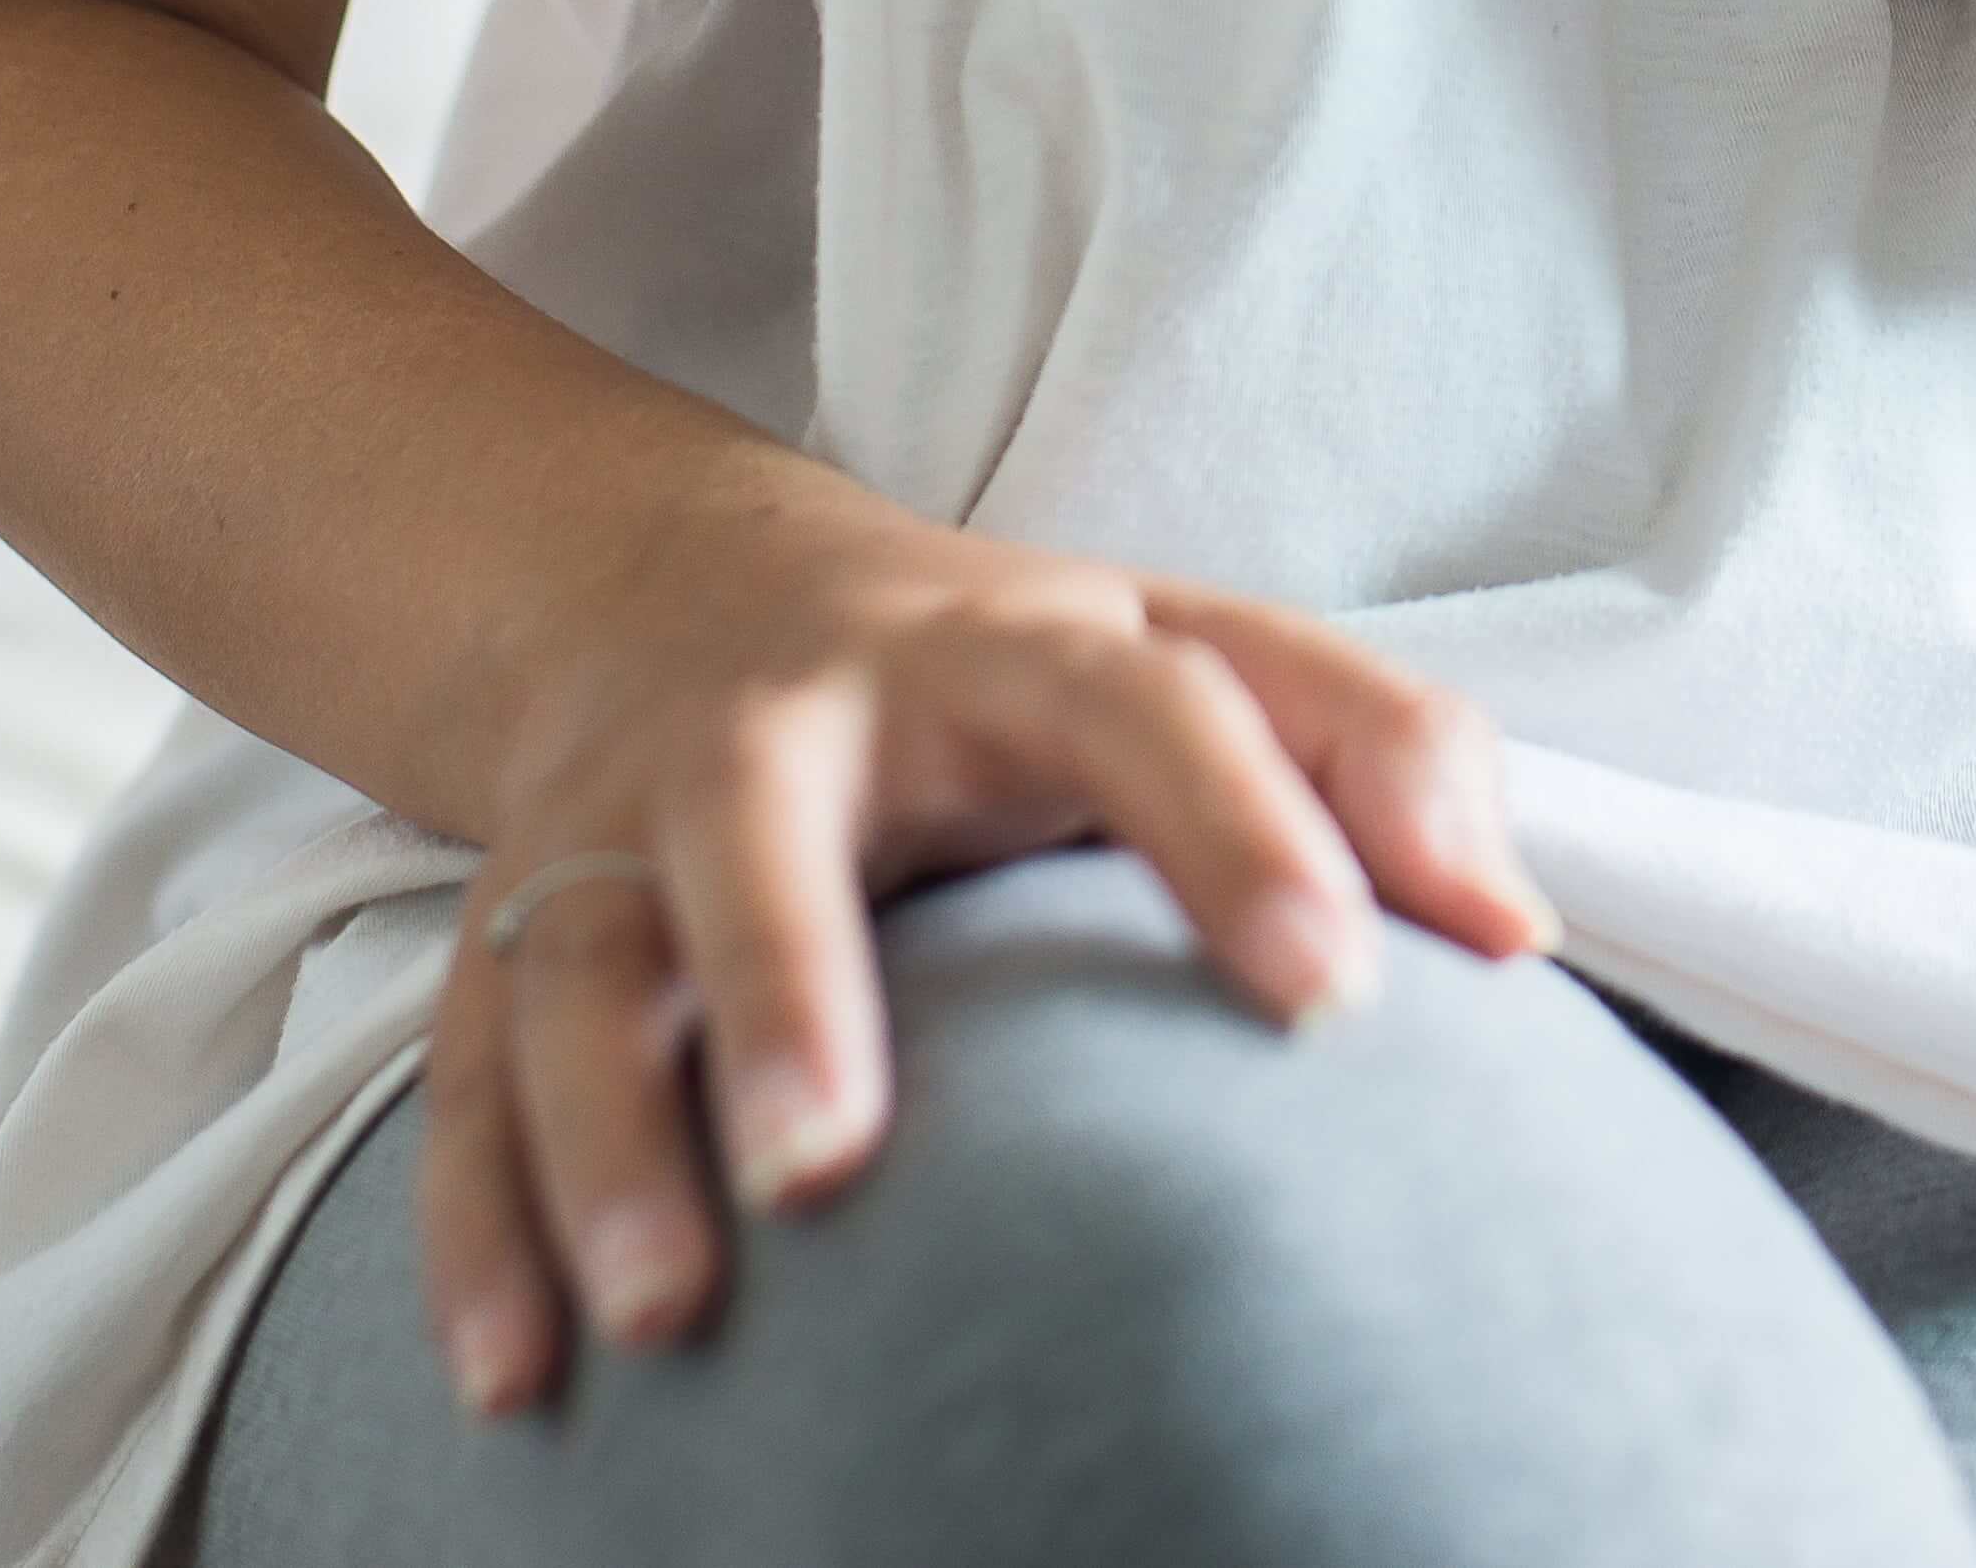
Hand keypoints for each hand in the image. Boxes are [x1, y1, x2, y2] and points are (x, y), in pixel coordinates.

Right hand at [418, 460, 1553, 1413]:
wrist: (687, 591)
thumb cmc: (1009, 673)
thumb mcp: (1192, 652)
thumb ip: (1376, 752)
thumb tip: (1512, 930)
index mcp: (1004, 648)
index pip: (1147, 709)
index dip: (1246, 833)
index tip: (1336, 994)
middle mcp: (787, 723)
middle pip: (756, 828)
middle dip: (781, 986)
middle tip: (829, 1168)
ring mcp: (619, 825)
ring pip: (573, 971)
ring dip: (600, 1145)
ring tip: (664, 1318)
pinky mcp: (503, 928)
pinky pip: (464, 1082)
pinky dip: (476, 1235)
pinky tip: (517, 1384)